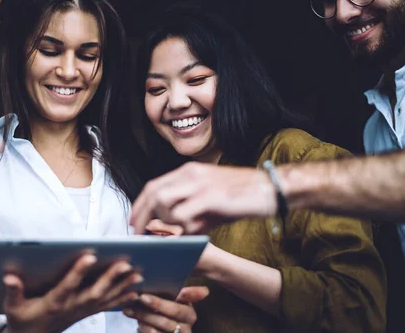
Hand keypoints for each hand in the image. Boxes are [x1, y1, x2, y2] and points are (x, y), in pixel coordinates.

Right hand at [3, 253, 141, 332]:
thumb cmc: (22, 318)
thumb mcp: (12, 307)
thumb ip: (12, 292)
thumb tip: (9, 277)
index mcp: (54, 303)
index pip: (68, 286)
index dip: (79, 272)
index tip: (90, 256)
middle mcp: (71, 307)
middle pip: (94, 292)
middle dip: (110, 278)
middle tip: (125, 263)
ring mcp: (81, 311)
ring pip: (105, 298)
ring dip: (123, 287)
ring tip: (138, 274)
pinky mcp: (87, 312)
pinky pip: (108, 305)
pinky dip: (123, 298)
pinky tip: (136, 290)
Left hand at [123, 286, 208, 332]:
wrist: (164, 326)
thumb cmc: (169, 307)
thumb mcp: (177, 298)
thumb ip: (186, 293)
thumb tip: (206, 291)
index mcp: (189, 315)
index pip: (176, 310)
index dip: (159, 304)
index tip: (143, 296)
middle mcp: (185, 329)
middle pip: (163, 322)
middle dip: (144, 313)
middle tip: (129, 305)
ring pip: (154, 332)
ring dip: (140, 321)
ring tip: (130, 312)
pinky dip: (141, 330)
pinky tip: (136, 324)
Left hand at [131, 162, 275, 234]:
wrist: (270, 189)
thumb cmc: (241, 197)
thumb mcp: (210, 202)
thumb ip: (190, 212)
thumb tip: (172, 229)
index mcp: (189, 171)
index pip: (154, 185)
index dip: (140, 204)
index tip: (133, 221)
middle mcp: (190, 173)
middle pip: (152, 192)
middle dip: (141, 214)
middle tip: (137, 232)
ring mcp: (199, 184)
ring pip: (163, 201)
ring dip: (164, 220)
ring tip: (176, 232)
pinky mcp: (210, 197)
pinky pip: (183, 214)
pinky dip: (182, 227)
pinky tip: (195, 232)